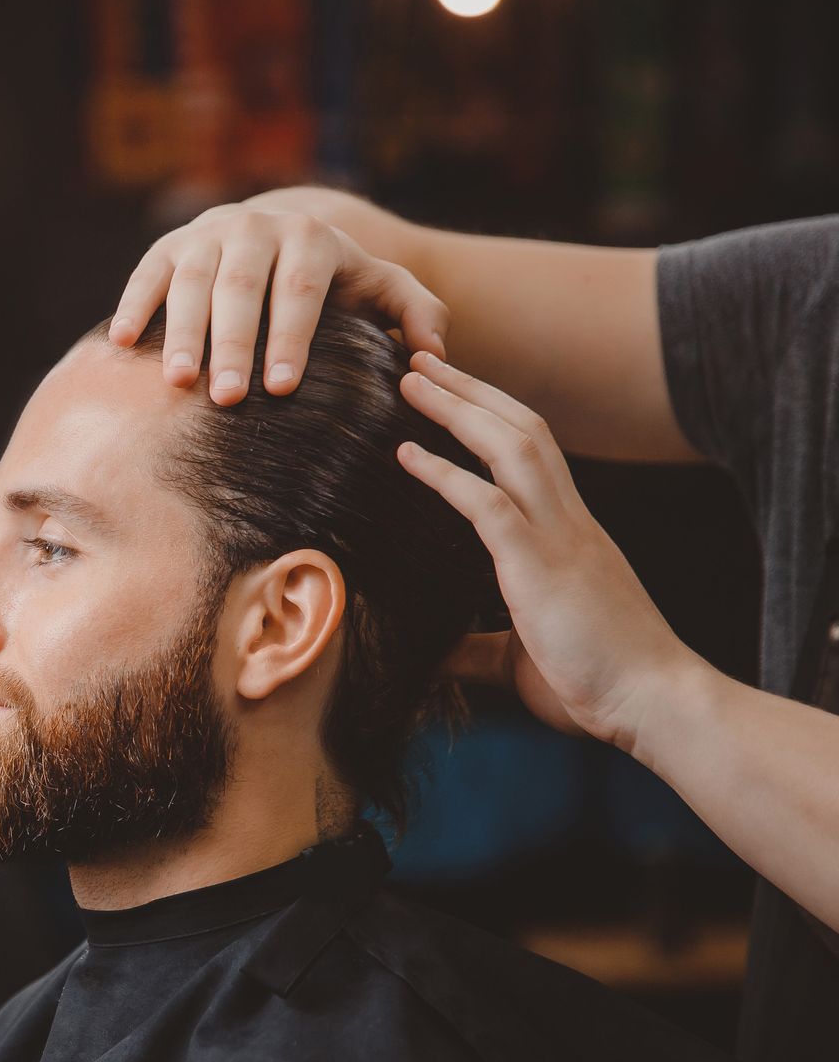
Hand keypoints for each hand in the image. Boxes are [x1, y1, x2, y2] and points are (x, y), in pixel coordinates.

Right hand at [110, 205, 449, 403]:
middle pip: (242, 287)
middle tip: (228, 398)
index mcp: (311, 236)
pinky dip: (133, 304)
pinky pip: (147, 273)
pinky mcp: (168, 245)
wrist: (280, 231)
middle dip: (233, 344)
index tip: (284, 388)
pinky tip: (119, 341)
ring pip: (191, 280)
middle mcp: (257, 226)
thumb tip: (432, 358)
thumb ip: (417, 316)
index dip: (292, 338)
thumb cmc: (334, 280)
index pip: (300, 289)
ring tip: (177, 382)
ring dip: (180, 332)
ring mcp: (208, 233)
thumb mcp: (383, 288)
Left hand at [394, 352, 704, 749]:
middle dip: (470, 388)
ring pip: (510, 446)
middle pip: (522, 428)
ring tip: (412, 379)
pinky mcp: (543, 565)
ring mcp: (560, 538)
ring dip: (458, 408)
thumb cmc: (599, 684)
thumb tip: (438, 653)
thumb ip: (479, 647)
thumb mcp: (522, 659)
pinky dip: (445, 474)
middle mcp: (569, 521)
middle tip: (420, 357)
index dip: (491, 415)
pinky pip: (488, 504)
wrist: (654, 704)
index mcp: (570, 534)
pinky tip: (406, 455)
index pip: (533, 453)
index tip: (451, 392)